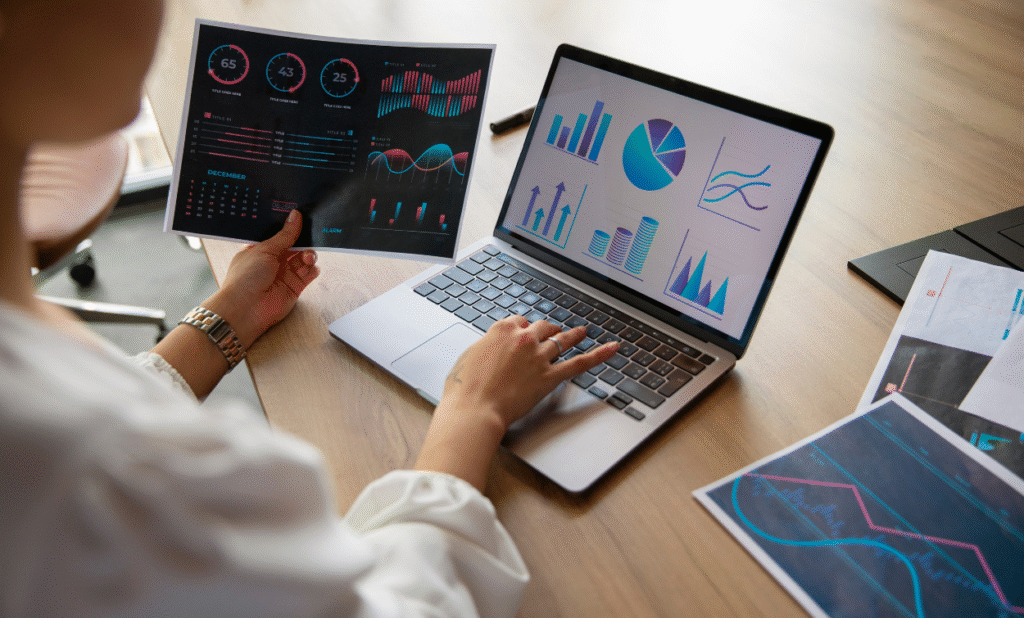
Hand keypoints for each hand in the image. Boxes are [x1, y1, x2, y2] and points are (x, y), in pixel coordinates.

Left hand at [205, 210, 319, 347]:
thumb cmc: (245, 278)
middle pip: (295, 245)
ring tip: (307, 257)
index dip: (292, 226)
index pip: (280, 234)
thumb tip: (295, 216)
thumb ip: (284, 235)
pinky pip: (308, 274)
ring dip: (309, 255)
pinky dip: (312, 270)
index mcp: (261, 248)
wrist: (246, 309)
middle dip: (304, 240)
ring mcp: (285, 274)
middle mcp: (274, 260)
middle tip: (311, 235)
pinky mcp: (294, 287)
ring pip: (304, 258)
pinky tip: (310, 268)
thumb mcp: (264, 250)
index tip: (303, 217)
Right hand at [442, 316, 619, 428]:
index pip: (519, 321)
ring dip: (572, 335)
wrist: (474, 408)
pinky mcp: (550, 376)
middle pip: (542, 327)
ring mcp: (539, 357)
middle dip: (548, 330)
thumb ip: (486, 347)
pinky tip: (612, 348)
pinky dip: (598, 355)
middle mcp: (523, 339)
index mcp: (502, 330)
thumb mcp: (469, 356)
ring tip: (581, 332)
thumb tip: (491, 348)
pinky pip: (579, 363)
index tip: (525, 332)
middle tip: (554, 331)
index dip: (523, 327)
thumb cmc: (464, 388)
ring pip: (561, 340)